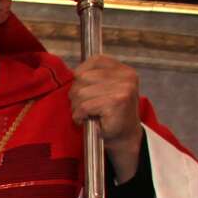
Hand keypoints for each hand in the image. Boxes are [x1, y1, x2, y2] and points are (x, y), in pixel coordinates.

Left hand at [69, 54, 143, 174]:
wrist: (124, 137)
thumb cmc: (110, 114)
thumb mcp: (104, 90)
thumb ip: (92, 77)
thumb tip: (71, 73)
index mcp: (123, 70)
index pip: (94, 60)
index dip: (81, 75)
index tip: (84, 91)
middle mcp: (126, 76)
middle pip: (82, 77)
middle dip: (76, 95)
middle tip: (85, 107)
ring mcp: (123, 88)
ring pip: (80, 92)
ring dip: (77, 107)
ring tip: (86, 114)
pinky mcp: (116, 102)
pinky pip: (84, 106)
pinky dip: (80, 116)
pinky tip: (87, 120)